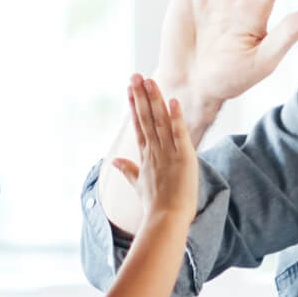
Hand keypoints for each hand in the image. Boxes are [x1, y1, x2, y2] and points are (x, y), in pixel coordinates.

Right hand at [108, 76, 199, 225]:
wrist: (165, 220)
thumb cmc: (154, 206)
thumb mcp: (138, 185)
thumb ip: (127, 169)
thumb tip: (114, 160)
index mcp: (145, 156)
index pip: (139, 126)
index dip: (134, 106)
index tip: (130, 89)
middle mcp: (154, 151)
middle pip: (146, 118)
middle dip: (140, 96)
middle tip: (135, 76)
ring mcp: (167, 153)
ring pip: (160, 122)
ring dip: (155, 100)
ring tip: (149, 81)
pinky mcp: (183, 158)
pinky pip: (179, 134)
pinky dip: (176, 118)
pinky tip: (173, 101)